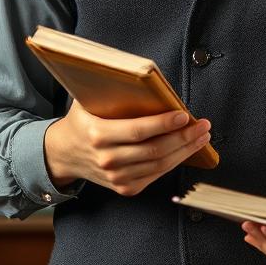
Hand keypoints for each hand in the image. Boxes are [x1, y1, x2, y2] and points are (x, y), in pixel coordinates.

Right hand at [44, 99, 210, 195]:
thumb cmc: (81, 121)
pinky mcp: (124, 187)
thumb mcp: (87, 101)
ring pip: (159, 165)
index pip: (138, 131)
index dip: (164, 125)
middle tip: (202, 125)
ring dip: (185, 151)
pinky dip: (174, 163)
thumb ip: (111, 91)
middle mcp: (107, 159)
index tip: (185, 116)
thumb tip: (144, 76)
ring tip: (201, 136)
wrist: (63, 153)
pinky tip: (186, 150)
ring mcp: (116, 177)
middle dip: (184, 138)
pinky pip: (155, 175)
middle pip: (154, 150)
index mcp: (98, 134)